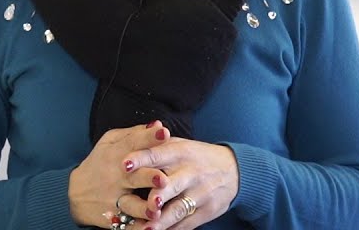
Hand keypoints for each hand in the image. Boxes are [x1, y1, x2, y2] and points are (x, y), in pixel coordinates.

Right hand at [69, 121, 172, 227]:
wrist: (74, 193)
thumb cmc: (99, 163)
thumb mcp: (109, 143)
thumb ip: (134, 134)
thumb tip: (158, 125)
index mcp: (116, 155)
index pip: (133, 144)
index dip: (148, 138)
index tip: (163, 132)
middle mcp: (116, 177)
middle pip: (134, 176)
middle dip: (148, 177)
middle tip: (163, 178)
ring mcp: (114, 199)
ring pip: (131, 204)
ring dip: (144, 208)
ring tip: (155, 210)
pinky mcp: (113, 218)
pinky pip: (127, 225)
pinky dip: (138, 228)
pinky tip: (149, 229)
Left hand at [121, 137, 239, 229]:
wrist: (234, 170)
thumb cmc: (196, 156)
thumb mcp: (180, 144)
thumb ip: (155, 143)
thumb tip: (130, 137)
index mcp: (179, 152)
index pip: (158, 154)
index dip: (141, 159)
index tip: (124, 164)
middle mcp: (190, 173)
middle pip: (172, 185)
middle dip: (158, 195)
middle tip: (144, 203)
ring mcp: (199, 194)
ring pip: (179, 209)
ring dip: (163, 221)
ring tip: (146, 229)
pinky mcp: (206, 211)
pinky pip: (186, 224)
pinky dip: (171, 229)